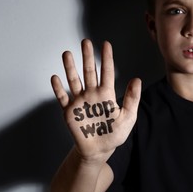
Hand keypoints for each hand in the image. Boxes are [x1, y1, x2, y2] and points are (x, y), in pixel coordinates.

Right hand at [51, 39, 140, 162]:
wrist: (99, 150)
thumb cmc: (115, 133)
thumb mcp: (128, 116)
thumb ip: (132, 98)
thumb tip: (137, 79)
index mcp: (107, 94)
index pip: (107, 72)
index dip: (107, 58)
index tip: (106, 44)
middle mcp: (92, 94)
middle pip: (89, 72)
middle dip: (87, 57)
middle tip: (85, 42)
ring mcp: (80, 102)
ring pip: (74, 81)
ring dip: (70, 68)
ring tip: (67, 53)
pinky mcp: (70, 112)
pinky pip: (62, 98)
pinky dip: (58, 88)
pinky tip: (55, 78)